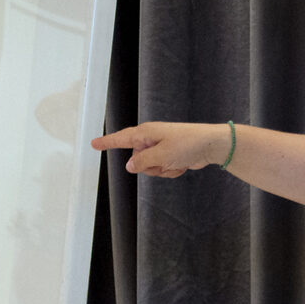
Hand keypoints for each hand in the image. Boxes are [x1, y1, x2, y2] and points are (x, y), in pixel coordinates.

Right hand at [92, 122, 225, 177]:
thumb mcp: (161, 155)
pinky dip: (171, 170)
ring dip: (162, 170)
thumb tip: (129, 165)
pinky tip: (182, 164)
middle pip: (137, 160)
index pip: (121, 138)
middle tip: (166, 161)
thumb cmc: (187, 144)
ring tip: (176, 161)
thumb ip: (142, 162)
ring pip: (150, 168)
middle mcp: (151, 139)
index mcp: (146, 133)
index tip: (93, 143)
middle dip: (150, 167)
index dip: (107, 142)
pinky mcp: (170, 156)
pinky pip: (162, 169)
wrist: (211, 145)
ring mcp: (161, 148)